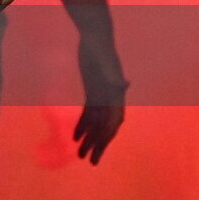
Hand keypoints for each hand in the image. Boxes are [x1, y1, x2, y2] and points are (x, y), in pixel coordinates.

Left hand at [73, 38, 126, 163]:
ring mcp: (102, 97)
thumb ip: (114, 76)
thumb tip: (123, 84)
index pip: (112, 124)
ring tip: (79, 153)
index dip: (105, 140)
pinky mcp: (92, 92)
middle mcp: (111, 101)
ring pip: (95, 123)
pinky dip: (82, 125)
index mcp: (117, 97)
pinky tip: (75, 135)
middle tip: (87, 161)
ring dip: (89, 138)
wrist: (95, 38)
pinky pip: (88, 113)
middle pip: (104, 128)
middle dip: (97, 145)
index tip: (97, 155)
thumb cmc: (102, 50)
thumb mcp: (107, 63)